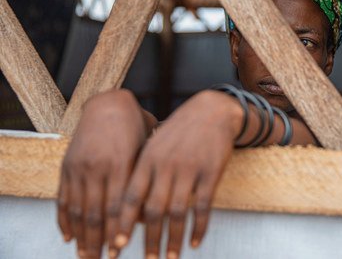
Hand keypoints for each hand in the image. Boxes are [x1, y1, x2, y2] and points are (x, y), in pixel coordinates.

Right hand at [57, 90, 152, 257]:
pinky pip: (63, 198)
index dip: (118, 230)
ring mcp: (80, 167)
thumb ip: (148, 178)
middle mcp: (99, 166)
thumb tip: (158, 212)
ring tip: (87, 256)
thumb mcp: (148, 148)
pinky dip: (65, 220)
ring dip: (82, 236)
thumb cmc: (136, 128)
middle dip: (100, 240)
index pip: (119, 205)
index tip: (120, 250)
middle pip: (96, 213)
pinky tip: (69, 237)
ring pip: (78, 209)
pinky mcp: (67, 166)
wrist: (108, 103)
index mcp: (122, 162)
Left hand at [113, 90, 241, 258]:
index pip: (130, 196)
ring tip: (170, 258)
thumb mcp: (156, 143)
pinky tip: (195, 242)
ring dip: (173, 240)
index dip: (123, 223)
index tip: (117, 245)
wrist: (213, 110)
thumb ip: (144, 170)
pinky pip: (202, 206)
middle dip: (149, 240)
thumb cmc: (180, 129)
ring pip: (177, 212)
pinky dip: (198, 228)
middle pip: (153, 210)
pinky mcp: (211, 173)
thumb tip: (133, 208)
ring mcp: (189, 169)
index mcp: (148, 158)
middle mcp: (166, 165)